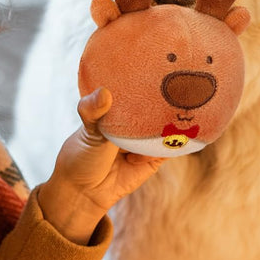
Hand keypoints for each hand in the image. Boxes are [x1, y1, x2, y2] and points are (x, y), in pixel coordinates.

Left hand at [37, 88, 164, 243]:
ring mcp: (147, 139)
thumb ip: (93, 110)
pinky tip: (172, 137)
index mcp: (120, 108)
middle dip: (168, 99)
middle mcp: (136, 121)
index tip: (161, 67)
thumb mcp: (87, 129)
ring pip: (168, 126)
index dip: (150, 80)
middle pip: (158, 107)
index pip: (140, 90)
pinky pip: (172, 148)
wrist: (85, 192)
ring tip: (178, 112)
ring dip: (174, 121)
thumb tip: (104, 93)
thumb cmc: (81, 156)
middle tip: (178, 86)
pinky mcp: (156, 157)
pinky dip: (174, 142)